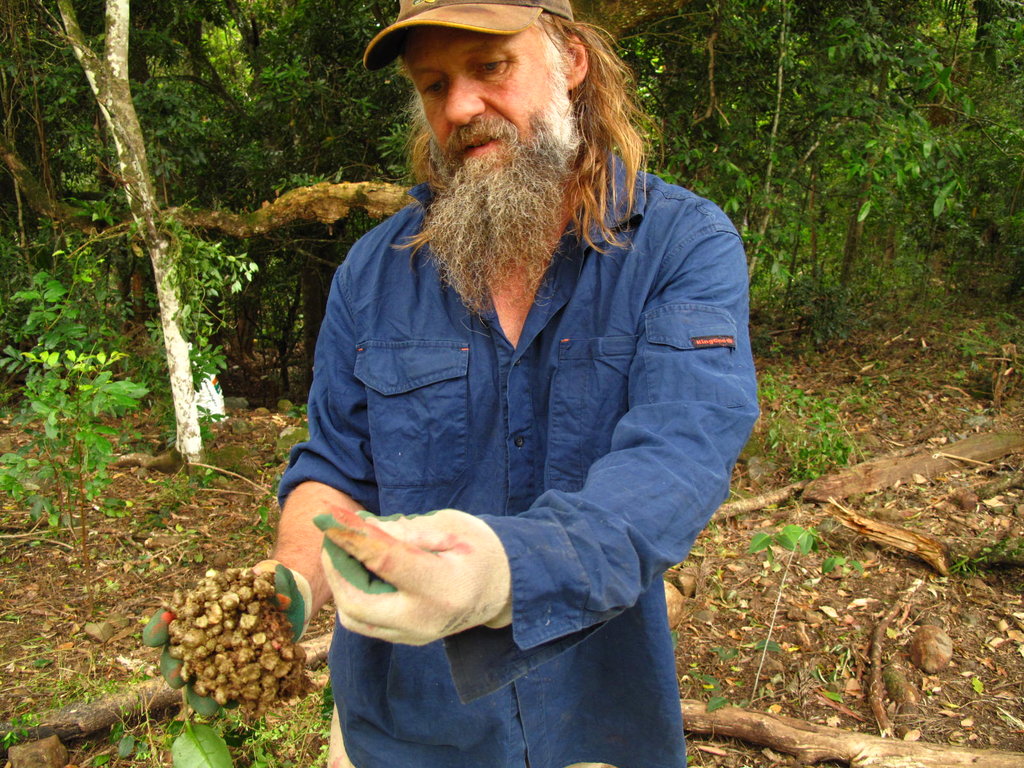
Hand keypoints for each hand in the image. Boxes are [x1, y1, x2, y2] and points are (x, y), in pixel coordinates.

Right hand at [142, 562, 311, 714]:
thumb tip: (272, 582)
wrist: (291, 607)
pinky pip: (222, 690)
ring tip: (203, 700)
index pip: (171, 617)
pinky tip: (229, 704)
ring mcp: (216, 657)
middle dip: (173, 666)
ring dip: (195, 691)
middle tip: (178, 675)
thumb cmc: (273, 588)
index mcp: (202, 608)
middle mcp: (202, 636)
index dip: (160, 625)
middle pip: (176, 654)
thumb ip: (273, 578)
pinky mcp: (235, 673)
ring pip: (195, 678)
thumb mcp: (274, 578)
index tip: (159, 633)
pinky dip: (223, 699)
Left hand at [314, 508, 511, 644]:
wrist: (503, 588)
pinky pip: (366, 622)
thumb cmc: (479, 549)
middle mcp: (424, 619)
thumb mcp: (451, 527)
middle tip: (332, 538)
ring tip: (344, 552)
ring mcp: (414, 636)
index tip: (330, 519)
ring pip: (355, 618)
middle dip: (336, 568)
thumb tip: (360, 528)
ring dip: (340, 584)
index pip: (385, 562)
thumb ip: (406, 530)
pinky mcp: (407, 639)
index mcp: (442, 587)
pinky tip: (358, 570)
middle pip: (357, 602)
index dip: (353, 539)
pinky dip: (354, 595)